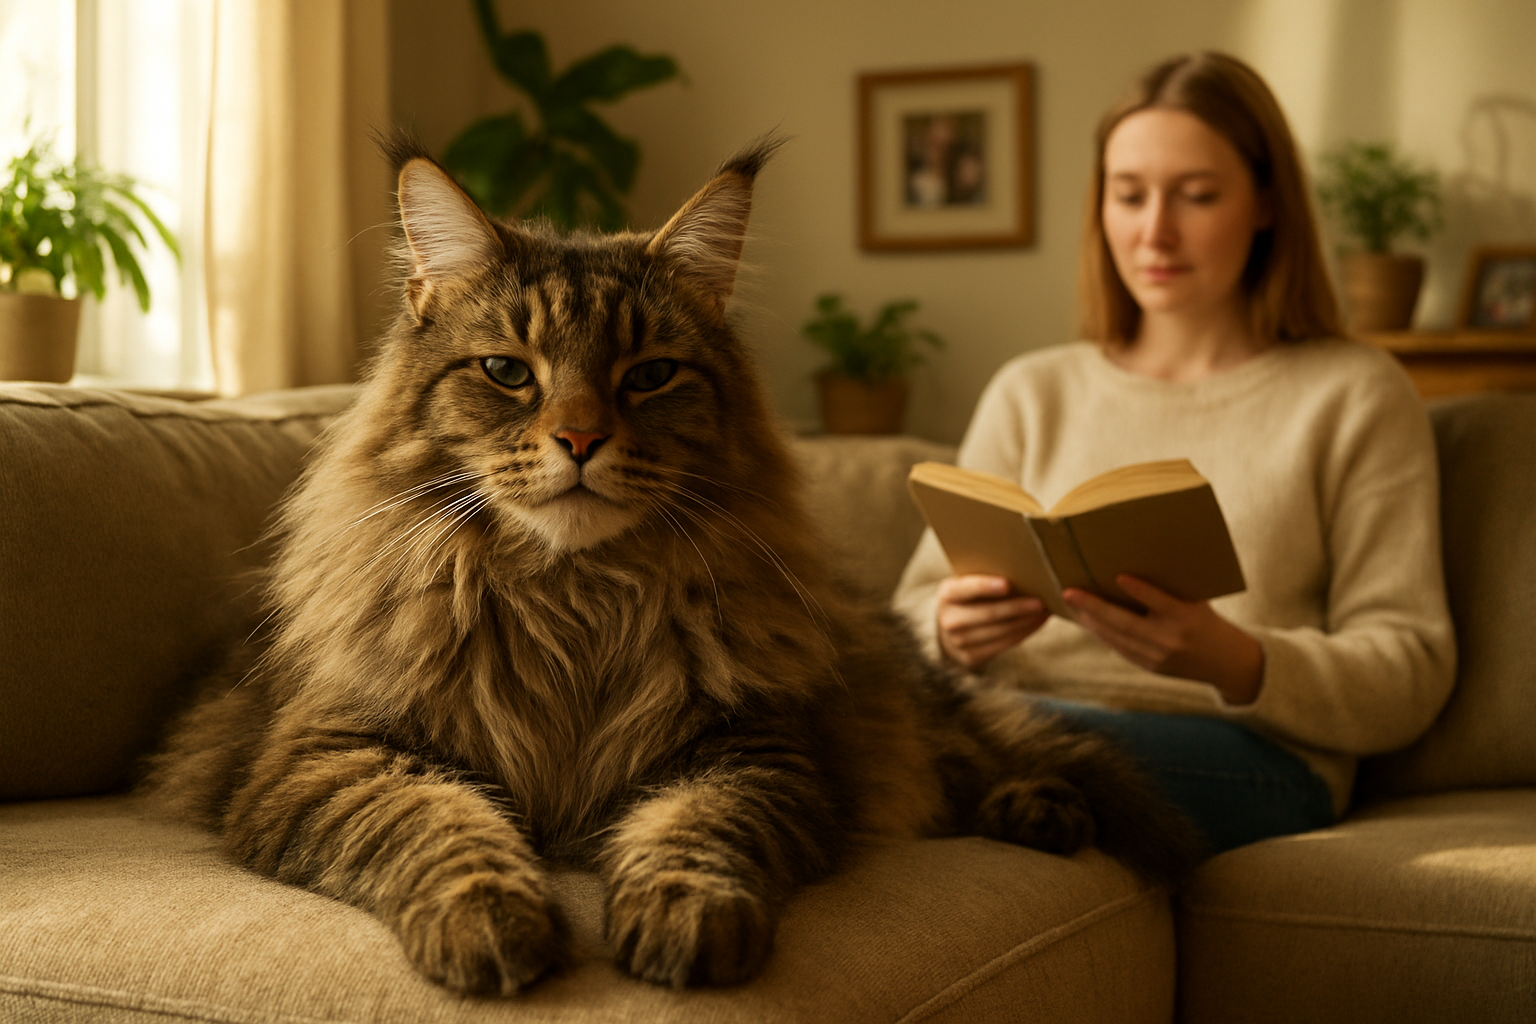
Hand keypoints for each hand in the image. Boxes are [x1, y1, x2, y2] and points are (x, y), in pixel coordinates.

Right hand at [936, 574, 1049, 669]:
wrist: (949, 627)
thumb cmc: (968, 597)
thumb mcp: (966, 585)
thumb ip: (985, 579)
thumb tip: (1023, 574)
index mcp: (947, 595)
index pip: (967, 589)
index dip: (986, 586)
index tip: (1007, 583)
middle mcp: (949, 620)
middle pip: (988, 614)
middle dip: (1017, 608)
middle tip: (1041, 602)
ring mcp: (958, 642)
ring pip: (1000, 631)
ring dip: (1025, 622)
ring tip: (1044, 612)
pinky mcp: (971, 657)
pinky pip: (1004, 644)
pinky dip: (1024, 632)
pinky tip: (1037, 622)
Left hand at [1062, 574, 1263, 704]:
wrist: (1224, 662)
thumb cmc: (1206, 620)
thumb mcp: (1196, 602)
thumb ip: (1169, 590)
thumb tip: (1131, 568)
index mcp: (1187, 618)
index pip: (1160, 602)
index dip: (1140, 591)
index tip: (1119, 576)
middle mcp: (1170, 640)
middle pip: (1126, 623)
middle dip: (1094, 608)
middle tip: (1070, 592)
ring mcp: (1157, 656)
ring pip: (1116, 638)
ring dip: (1090, 622)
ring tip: (1071, 605)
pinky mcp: (1149, 667)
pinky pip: (1119, 648)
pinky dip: (1101, 633)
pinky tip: (1086, 621)